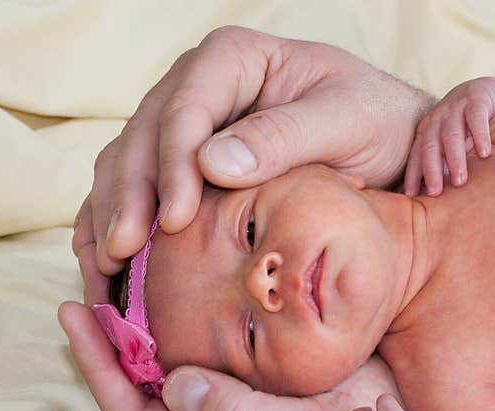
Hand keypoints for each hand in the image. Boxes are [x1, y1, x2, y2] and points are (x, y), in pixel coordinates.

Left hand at [58, 300, 401, 410]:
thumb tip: (171, 390)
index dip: (103, 373)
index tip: (80, 317)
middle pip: (142, 401)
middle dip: (109, 353)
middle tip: (86, 295)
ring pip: (167, 383)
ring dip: (137, 342)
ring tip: (115, 291)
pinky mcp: (253, 392)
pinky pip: (200, 365)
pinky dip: (176, 334)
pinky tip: (172, 299)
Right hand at [81, 25, 433, 285]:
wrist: (390, 141)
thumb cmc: (375, 123)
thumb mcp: (345, 123)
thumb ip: (283, 138)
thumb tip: (210, 164)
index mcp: (233, 59)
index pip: (185, 111)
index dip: (171, 168)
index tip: (176, 223)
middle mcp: (196, 86)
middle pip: (142, 139)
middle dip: (129, 198)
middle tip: (120, 254)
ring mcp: (183, 125)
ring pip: (126, 165)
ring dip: (111, 216)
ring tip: (104, 269)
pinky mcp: (181, 164)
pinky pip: (137, 190)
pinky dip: (115, 225)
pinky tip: (106, 266)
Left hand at [403, 77, 494, 196]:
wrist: (479, 95)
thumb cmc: (459, 132)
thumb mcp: (445, 149)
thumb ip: (437, 169)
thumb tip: (422, 206)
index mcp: (424, 134)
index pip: (415, 157)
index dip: (412, 176)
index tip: (410, 197)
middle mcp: (435, 121)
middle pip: (430, 147)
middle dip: (431, 171)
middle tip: (435, 193)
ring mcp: (455, 109)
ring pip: (452, 135)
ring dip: (455, 159)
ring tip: (460, 181)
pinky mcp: (476, 102)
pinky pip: (477, 119)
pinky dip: (480, 136)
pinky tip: (485, 154)